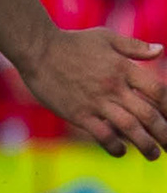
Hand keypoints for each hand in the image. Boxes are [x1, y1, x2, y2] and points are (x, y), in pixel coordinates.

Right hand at [20, 27, 166, 155]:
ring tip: (154, 155)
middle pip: (148, 114)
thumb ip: (134, 46)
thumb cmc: (72, 42)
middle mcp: (114, 87)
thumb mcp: (106, 37)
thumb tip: (160, 50)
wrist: (38, 50)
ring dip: (145, 145)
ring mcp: (96, 102)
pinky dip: (115, 146)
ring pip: (129, 128)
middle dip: (164, 133)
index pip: (157, 91)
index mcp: (124, 68)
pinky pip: (102, 135)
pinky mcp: (79, 114)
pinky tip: (121, 151)